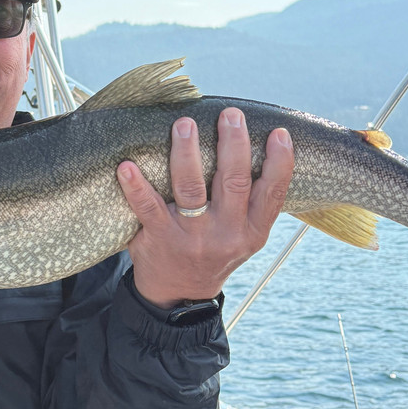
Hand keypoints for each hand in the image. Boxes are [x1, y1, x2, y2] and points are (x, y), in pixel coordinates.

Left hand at [116, 108, 292, 307]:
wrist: (180, 293)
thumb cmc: (214, 249)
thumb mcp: (244, 235)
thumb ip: (251, 201)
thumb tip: (254, 142)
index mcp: (252, 231)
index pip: (273, 195)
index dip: (279, 164)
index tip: (279, 133)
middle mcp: (226, 234)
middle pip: (233, 182)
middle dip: (233, 144)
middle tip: (230, 114)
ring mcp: (191, 237)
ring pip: (191, 189)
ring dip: (187, 153)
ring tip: (184, 124)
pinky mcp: (159, 238)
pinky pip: (147, 208)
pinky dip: (136, 186)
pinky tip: (127, 166)